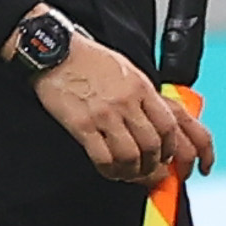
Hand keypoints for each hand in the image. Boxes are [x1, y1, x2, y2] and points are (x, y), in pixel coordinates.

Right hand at [35, 34, 201, 180]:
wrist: (55, 52)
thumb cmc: (88, 60)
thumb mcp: (126, 70)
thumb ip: (143, 94)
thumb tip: (155, 119)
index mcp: (141, 87)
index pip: (169, 125)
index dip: (170, 148)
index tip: (166, 156)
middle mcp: (126, 102)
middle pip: (152, 145)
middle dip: (153, 165)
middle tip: (148, 171)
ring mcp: (105, 114)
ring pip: (130, 156)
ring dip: (132, 171)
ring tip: (128, 173)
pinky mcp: (82, 125)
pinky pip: (103, 158)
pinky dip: (109, 170)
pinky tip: (109, 170)